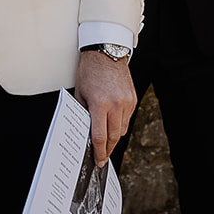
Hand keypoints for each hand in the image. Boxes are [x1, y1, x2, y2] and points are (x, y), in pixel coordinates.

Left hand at [74, 50, 138, 166]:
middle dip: (108, 150)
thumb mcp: (80, 94)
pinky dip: (120, 124)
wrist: (106, 52)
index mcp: (100, 104)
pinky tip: (112, 124)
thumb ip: (84, 114)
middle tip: (102, 157)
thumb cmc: (89, 71)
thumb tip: (85, 133)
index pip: (100, 136)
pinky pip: (127, 118)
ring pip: (122, 129)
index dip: (99, 152)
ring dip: (114, 138)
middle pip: (114, 137)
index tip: (98, 161)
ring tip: (106, 142)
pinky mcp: (133, 99)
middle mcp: (116, 104)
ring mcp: (127, 102)